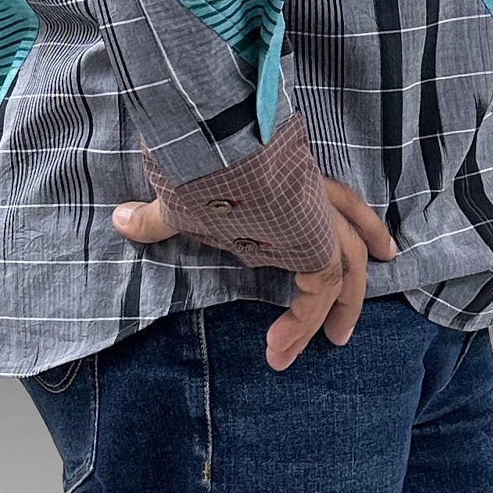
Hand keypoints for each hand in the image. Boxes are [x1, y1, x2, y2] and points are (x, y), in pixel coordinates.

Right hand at [110, 175, 398, 370]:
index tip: (342, 243)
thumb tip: (118, 220)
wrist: (219, 147)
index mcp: (282, 177)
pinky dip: (308, 319)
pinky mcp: (316, 243)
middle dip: (361, 247)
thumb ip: (155, 213)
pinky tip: (286, 345)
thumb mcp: (176, 192)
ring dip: (343, 302)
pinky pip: (323, 288)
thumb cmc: (200, 159)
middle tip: (374, 270)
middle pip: (346, 223)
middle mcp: (304, 193)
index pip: (322, 197)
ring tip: (335, 339)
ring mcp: (315, 215)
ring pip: (345, 262)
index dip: (338, 216)